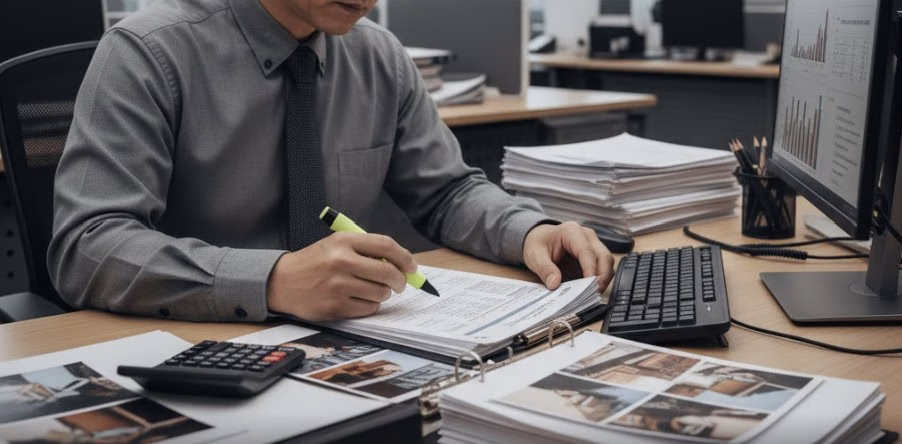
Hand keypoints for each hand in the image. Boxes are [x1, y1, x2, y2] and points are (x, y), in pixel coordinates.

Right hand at [266, 232, 416, 320]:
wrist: (282, 281)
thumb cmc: (314, 263)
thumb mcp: (336, 245)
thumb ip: (365, 250)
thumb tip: (401, 264)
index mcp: (344, 241)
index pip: (385, 245)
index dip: (404, 257)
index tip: (412, 266)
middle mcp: (341, 262)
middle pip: (387, 272)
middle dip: (400, 280)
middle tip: (400, 283)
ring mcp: (338, 286)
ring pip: (381, 293)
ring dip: (384, 293)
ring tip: (373, 290)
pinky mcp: (335, 306)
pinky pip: (368, 308)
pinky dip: (370, 305)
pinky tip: (360, 299)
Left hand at [522, 222, 613, 290]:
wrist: (539, 238)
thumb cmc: (538, 243)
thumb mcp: (534, 255)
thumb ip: (544, 269)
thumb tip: (555, 284)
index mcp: (572, 231)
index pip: (587, 251)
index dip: (590, 270)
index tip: (590, 286)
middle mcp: (587, 236)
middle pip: (604, 256)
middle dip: (602, 276)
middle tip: (594, 293)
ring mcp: (593, 244)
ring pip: (607, 261)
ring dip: (604, 279)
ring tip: (593, 293)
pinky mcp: (595, 254)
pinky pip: (603, 267)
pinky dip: (601, 279)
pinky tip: (591, 289)